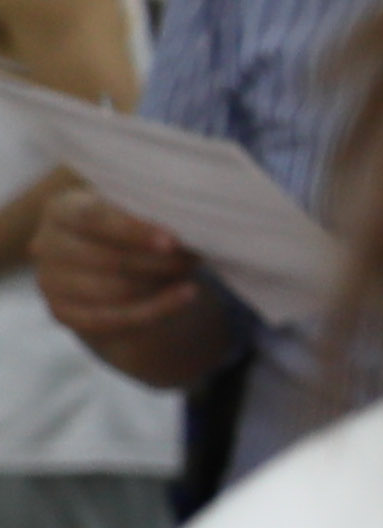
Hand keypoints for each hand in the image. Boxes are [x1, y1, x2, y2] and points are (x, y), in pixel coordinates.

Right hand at [36, 197, 232, 388]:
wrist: (113, 264)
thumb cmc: (130, 227)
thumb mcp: (136, 211)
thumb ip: (151, 214)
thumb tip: (189, 225)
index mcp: (61, 209)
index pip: (94, 218)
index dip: (134, 231)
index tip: (173, 241)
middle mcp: (45, 244)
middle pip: (107, 259)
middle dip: (157, 261)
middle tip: (192, 257)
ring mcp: (49, 282)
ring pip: (114, 290)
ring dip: (159, 283)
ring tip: (188, 271)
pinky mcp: (62, 313)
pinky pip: (115, 318)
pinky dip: (158, 309)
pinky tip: (188, 295)